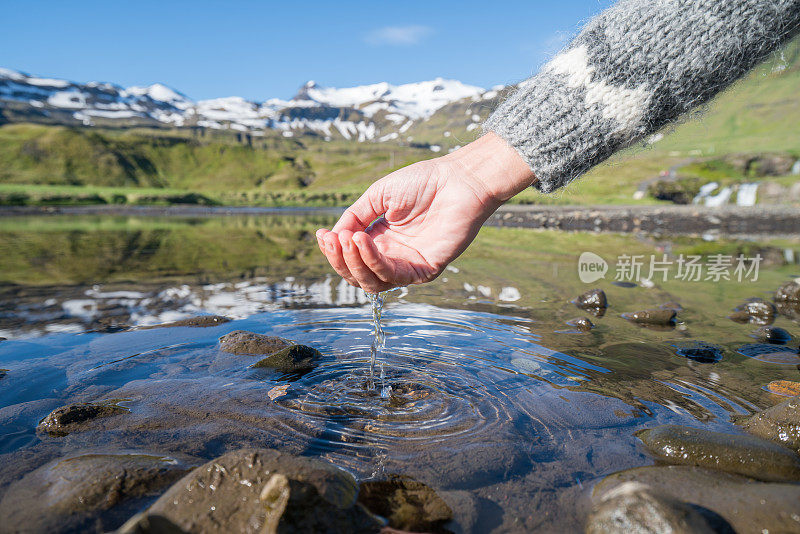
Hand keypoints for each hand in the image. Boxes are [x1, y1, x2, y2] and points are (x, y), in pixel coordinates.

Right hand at [316, 132, 534, 292]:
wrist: (459, 180)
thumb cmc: (424, 182)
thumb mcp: (378, 195)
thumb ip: (355, 216)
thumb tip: (333, 236)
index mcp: (381, 240)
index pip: (350, 258)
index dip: (333, 251)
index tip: (323, 235)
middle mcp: (393, 257)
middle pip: (357, 275)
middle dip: (340, 260)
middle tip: (333, 240)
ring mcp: (409, 266)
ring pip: (371, 282)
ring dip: (354, 263)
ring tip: (348, 240)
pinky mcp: (425, 271)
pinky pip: (393, 276)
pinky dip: (374, 261)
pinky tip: (363, 241)